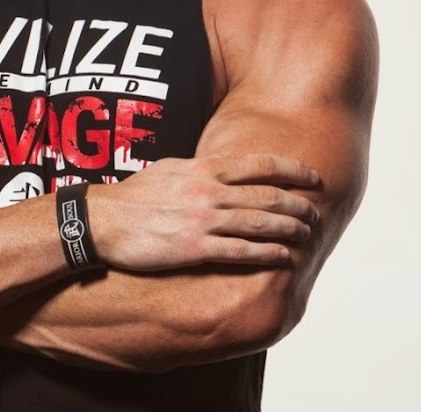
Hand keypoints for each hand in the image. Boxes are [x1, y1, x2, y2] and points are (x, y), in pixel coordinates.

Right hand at [88, 153, 319, 271]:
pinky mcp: (195, 249)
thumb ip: (199, 169)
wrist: (103, 221)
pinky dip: (268, 253)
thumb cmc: (135, 196)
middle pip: (267, 195)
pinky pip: (241, 252)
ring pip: (260, 223)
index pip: (259, 164)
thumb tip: (222, 168)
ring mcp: (202, 220)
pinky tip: (284, 257)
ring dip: (290, 229)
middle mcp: (208, 191)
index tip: (312, 176)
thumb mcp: (169, 169)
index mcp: (202, 168)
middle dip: (298, 203)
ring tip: (309, 234)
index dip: (292, 170)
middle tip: (316, 211)